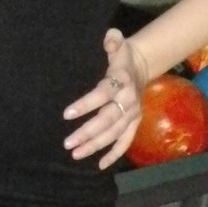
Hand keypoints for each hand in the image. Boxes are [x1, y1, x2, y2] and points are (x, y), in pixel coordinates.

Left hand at [63, 29, 150, 169]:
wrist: (141, 66)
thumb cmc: (121, 55)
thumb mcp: (117, 42)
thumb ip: (112, 40)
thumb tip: (109, 40)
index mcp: (122, 81)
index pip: (102, 94)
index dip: (85, 104)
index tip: (66, 114)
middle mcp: (128, 101)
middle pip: (107, 120)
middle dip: (87, 133)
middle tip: (67, 142)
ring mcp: (132, 114)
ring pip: (114, 134)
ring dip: (95, 146)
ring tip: (76, 154)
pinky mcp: (134, 123)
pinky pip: (125, 142)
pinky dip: (114, 154)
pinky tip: (100, 165)